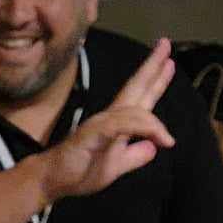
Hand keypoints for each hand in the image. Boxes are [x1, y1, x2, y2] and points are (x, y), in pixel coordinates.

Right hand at [37, 38, 177, 202]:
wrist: (52, 179)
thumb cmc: (80, 171)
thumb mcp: (117, 166)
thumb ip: (135, 155)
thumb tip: (153, 147)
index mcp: (118, 122)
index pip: (140, 96)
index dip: (156, 79)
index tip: (169, 61)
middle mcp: (110, 117)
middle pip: (135, 88)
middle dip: (152, 66)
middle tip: (165, 43)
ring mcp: (101, 123)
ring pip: (134, 111)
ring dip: (154, 115)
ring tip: (168, 133)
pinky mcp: (93, 133)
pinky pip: (122, 126)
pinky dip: (142, 128)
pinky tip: (158, 136)